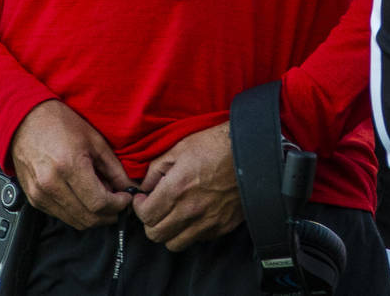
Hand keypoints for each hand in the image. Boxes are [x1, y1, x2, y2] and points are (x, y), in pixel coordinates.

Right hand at [10, 99, 133, 229]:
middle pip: (87, 217)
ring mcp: (40, 194)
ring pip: (74, 221)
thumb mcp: (94, 140)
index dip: (118, 205)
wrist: (24, 121)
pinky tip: (85, 197)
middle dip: (108, 215)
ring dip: (93, 216)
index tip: (126, 198)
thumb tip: (128, 185)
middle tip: (119, 203)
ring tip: (103, 199)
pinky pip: (61, 215)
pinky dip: (77, 212)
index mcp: (69, 166)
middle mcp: (51, 184)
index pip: (98, 202)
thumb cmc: (60, 123)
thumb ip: (113, 168)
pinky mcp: (33, 200)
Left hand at [133, 122, 242, 250]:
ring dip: (169, 231)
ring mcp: (207, 222)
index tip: (143, 198)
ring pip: (175, 244)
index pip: (145, 215)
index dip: (139, 207)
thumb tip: (145, 186)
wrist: (251, 151)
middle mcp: (190, 211)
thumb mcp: (180, 147)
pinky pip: (198, 239)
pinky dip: (190, 231)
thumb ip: (156, 168)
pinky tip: (194, 213)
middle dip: (150, 221)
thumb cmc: (215, 145)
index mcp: (177, 189)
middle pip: (156, 235)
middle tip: (155, 207)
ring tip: (173, 214)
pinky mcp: (222, 227)